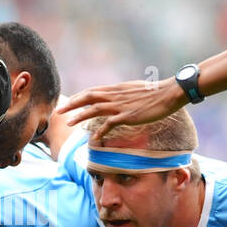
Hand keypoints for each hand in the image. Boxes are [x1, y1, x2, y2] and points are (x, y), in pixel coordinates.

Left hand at [64, 77, 186, 139]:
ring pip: (93, 109)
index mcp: (116, 88)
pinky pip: (109, 124)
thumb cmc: (154, 92)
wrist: (168, 93)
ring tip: (69, 123)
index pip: (91, 91)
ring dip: (79, 116)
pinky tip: (94, 138)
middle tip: (58, 111)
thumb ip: (123, 93)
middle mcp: (115, 95)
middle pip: (87, 98)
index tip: (68, 102)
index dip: (78, 97)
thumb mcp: (134, 89)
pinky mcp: (127, 116)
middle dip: (71, 104)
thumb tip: (117, 96)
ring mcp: (120, 105)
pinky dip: (100, 131)